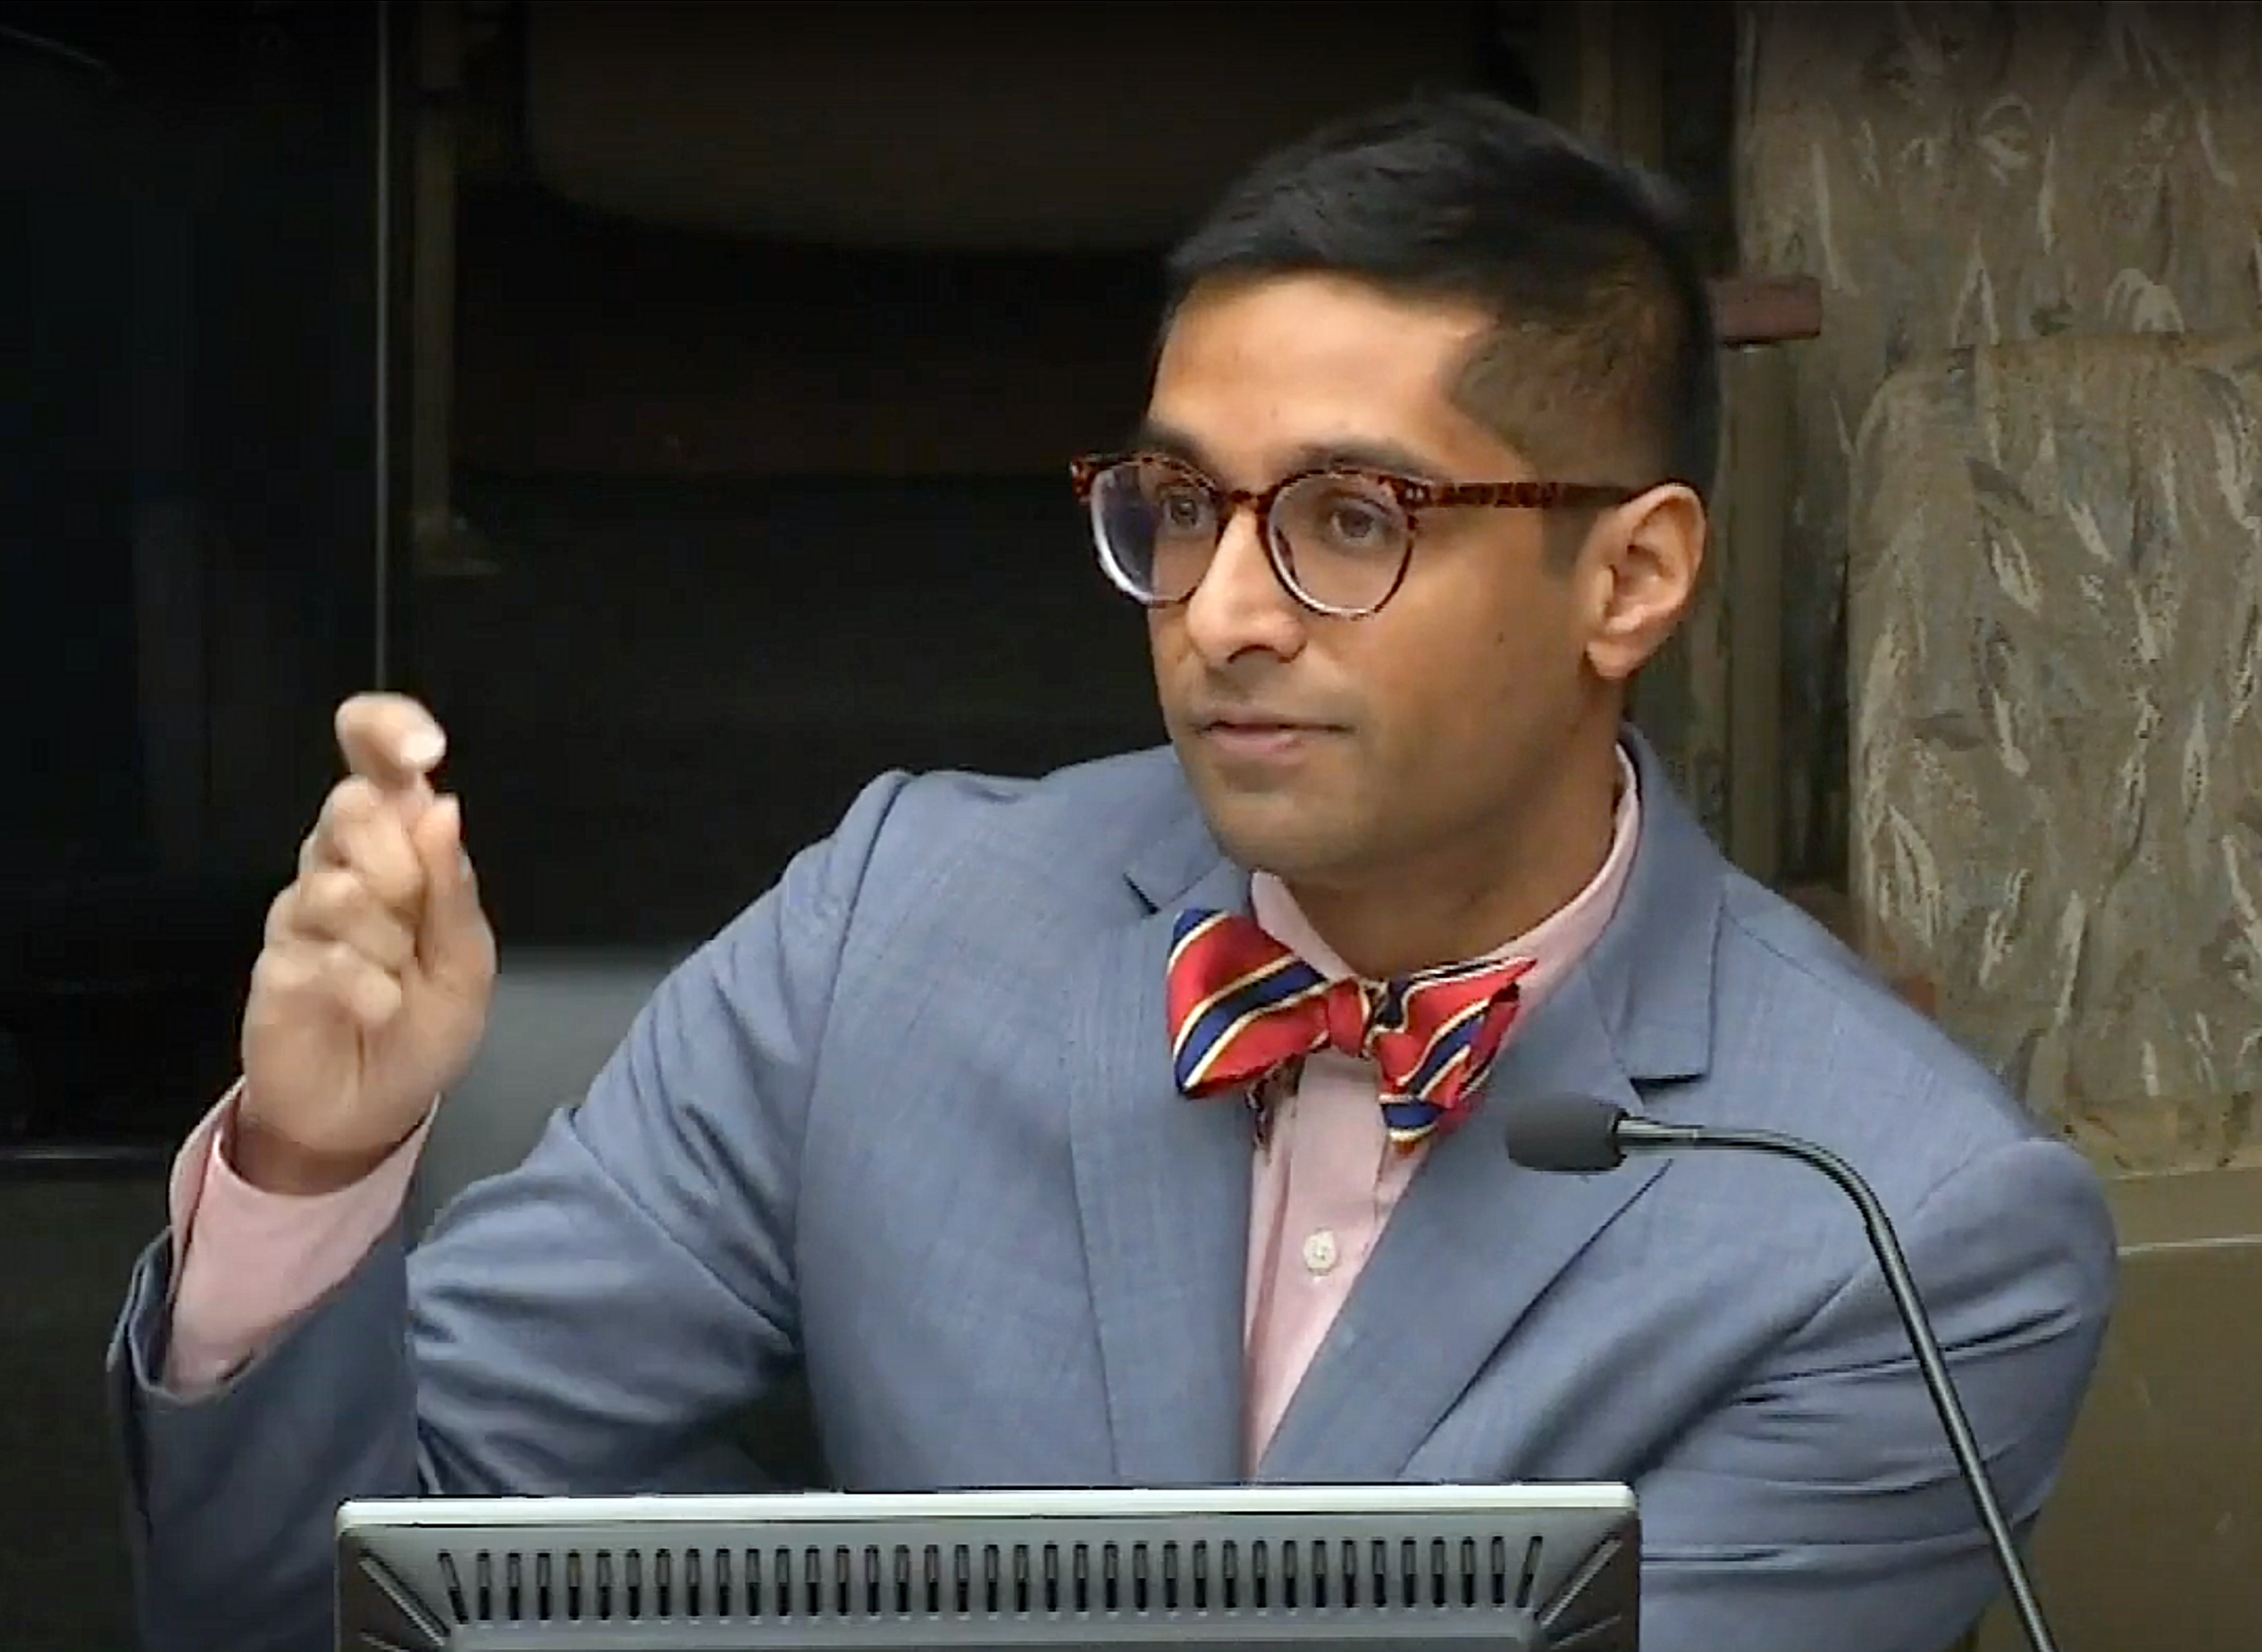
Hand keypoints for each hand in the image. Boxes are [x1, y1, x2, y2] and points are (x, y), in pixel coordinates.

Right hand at [234, 694, 497, 1193]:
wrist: (373, 1109)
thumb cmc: (425, 1024)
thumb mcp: (467, 962)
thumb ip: (453, 889)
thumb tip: (440, 803)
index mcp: (395, 846)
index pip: (374, 758)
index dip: (388, 731)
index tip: (424, 749)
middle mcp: (339, 864)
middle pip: (347, 806)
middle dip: (398, 861)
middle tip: (413, 912)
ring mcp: (298, 913)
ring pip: (334, 887)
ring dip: (386, 942)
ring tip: (397, 978)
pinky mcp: (271, 966)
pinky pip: (317, 956)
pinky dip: (366, 988)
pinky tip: (380, 1008)